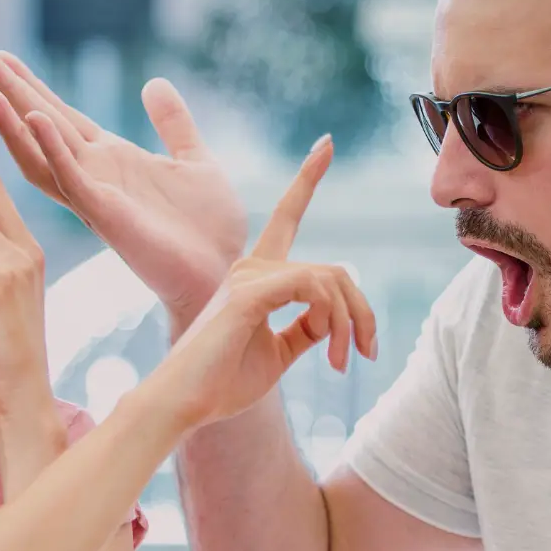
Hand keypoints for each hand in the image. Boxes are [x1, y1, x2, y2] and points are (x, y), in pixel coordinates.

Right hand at [0, 49, 246, 326]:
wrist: (223, 271)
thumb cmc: (208, 227)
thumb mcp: (193, 159)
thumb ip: (172, 123)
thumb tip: (154, 83)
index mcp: (112, 159)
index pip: (60, 115)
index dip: (31, 84)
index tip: (1, 56)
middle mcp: (94, 175)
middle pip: (40, 124)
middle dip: (10, 89)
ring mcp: (95, 195)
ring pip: (42, 154)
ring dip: (15, 121)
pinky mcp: (106, 215)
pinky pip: (71, 178)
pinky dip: (53, 149)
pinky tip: (37, 120)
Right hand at [142, 136, 376, 427]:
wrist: (184, 406)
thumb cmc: (222, 385)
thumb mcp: (278, 354)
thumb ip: (305, 330)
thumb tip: (334, 320)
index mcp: (256, 276)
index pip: (286, 217)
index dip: (305, 180)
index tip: (325, 144)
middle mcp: (251, 267)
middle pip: (333, 269)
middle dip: (361, 313)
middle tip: (365, 354)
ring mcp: (248, 276)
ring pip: (329, 279)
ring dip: (349, 324)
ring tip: (340, 362)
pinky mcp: (248, 293)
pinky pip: (311, 286)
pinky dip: (331, 317)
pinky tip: (327, 347)